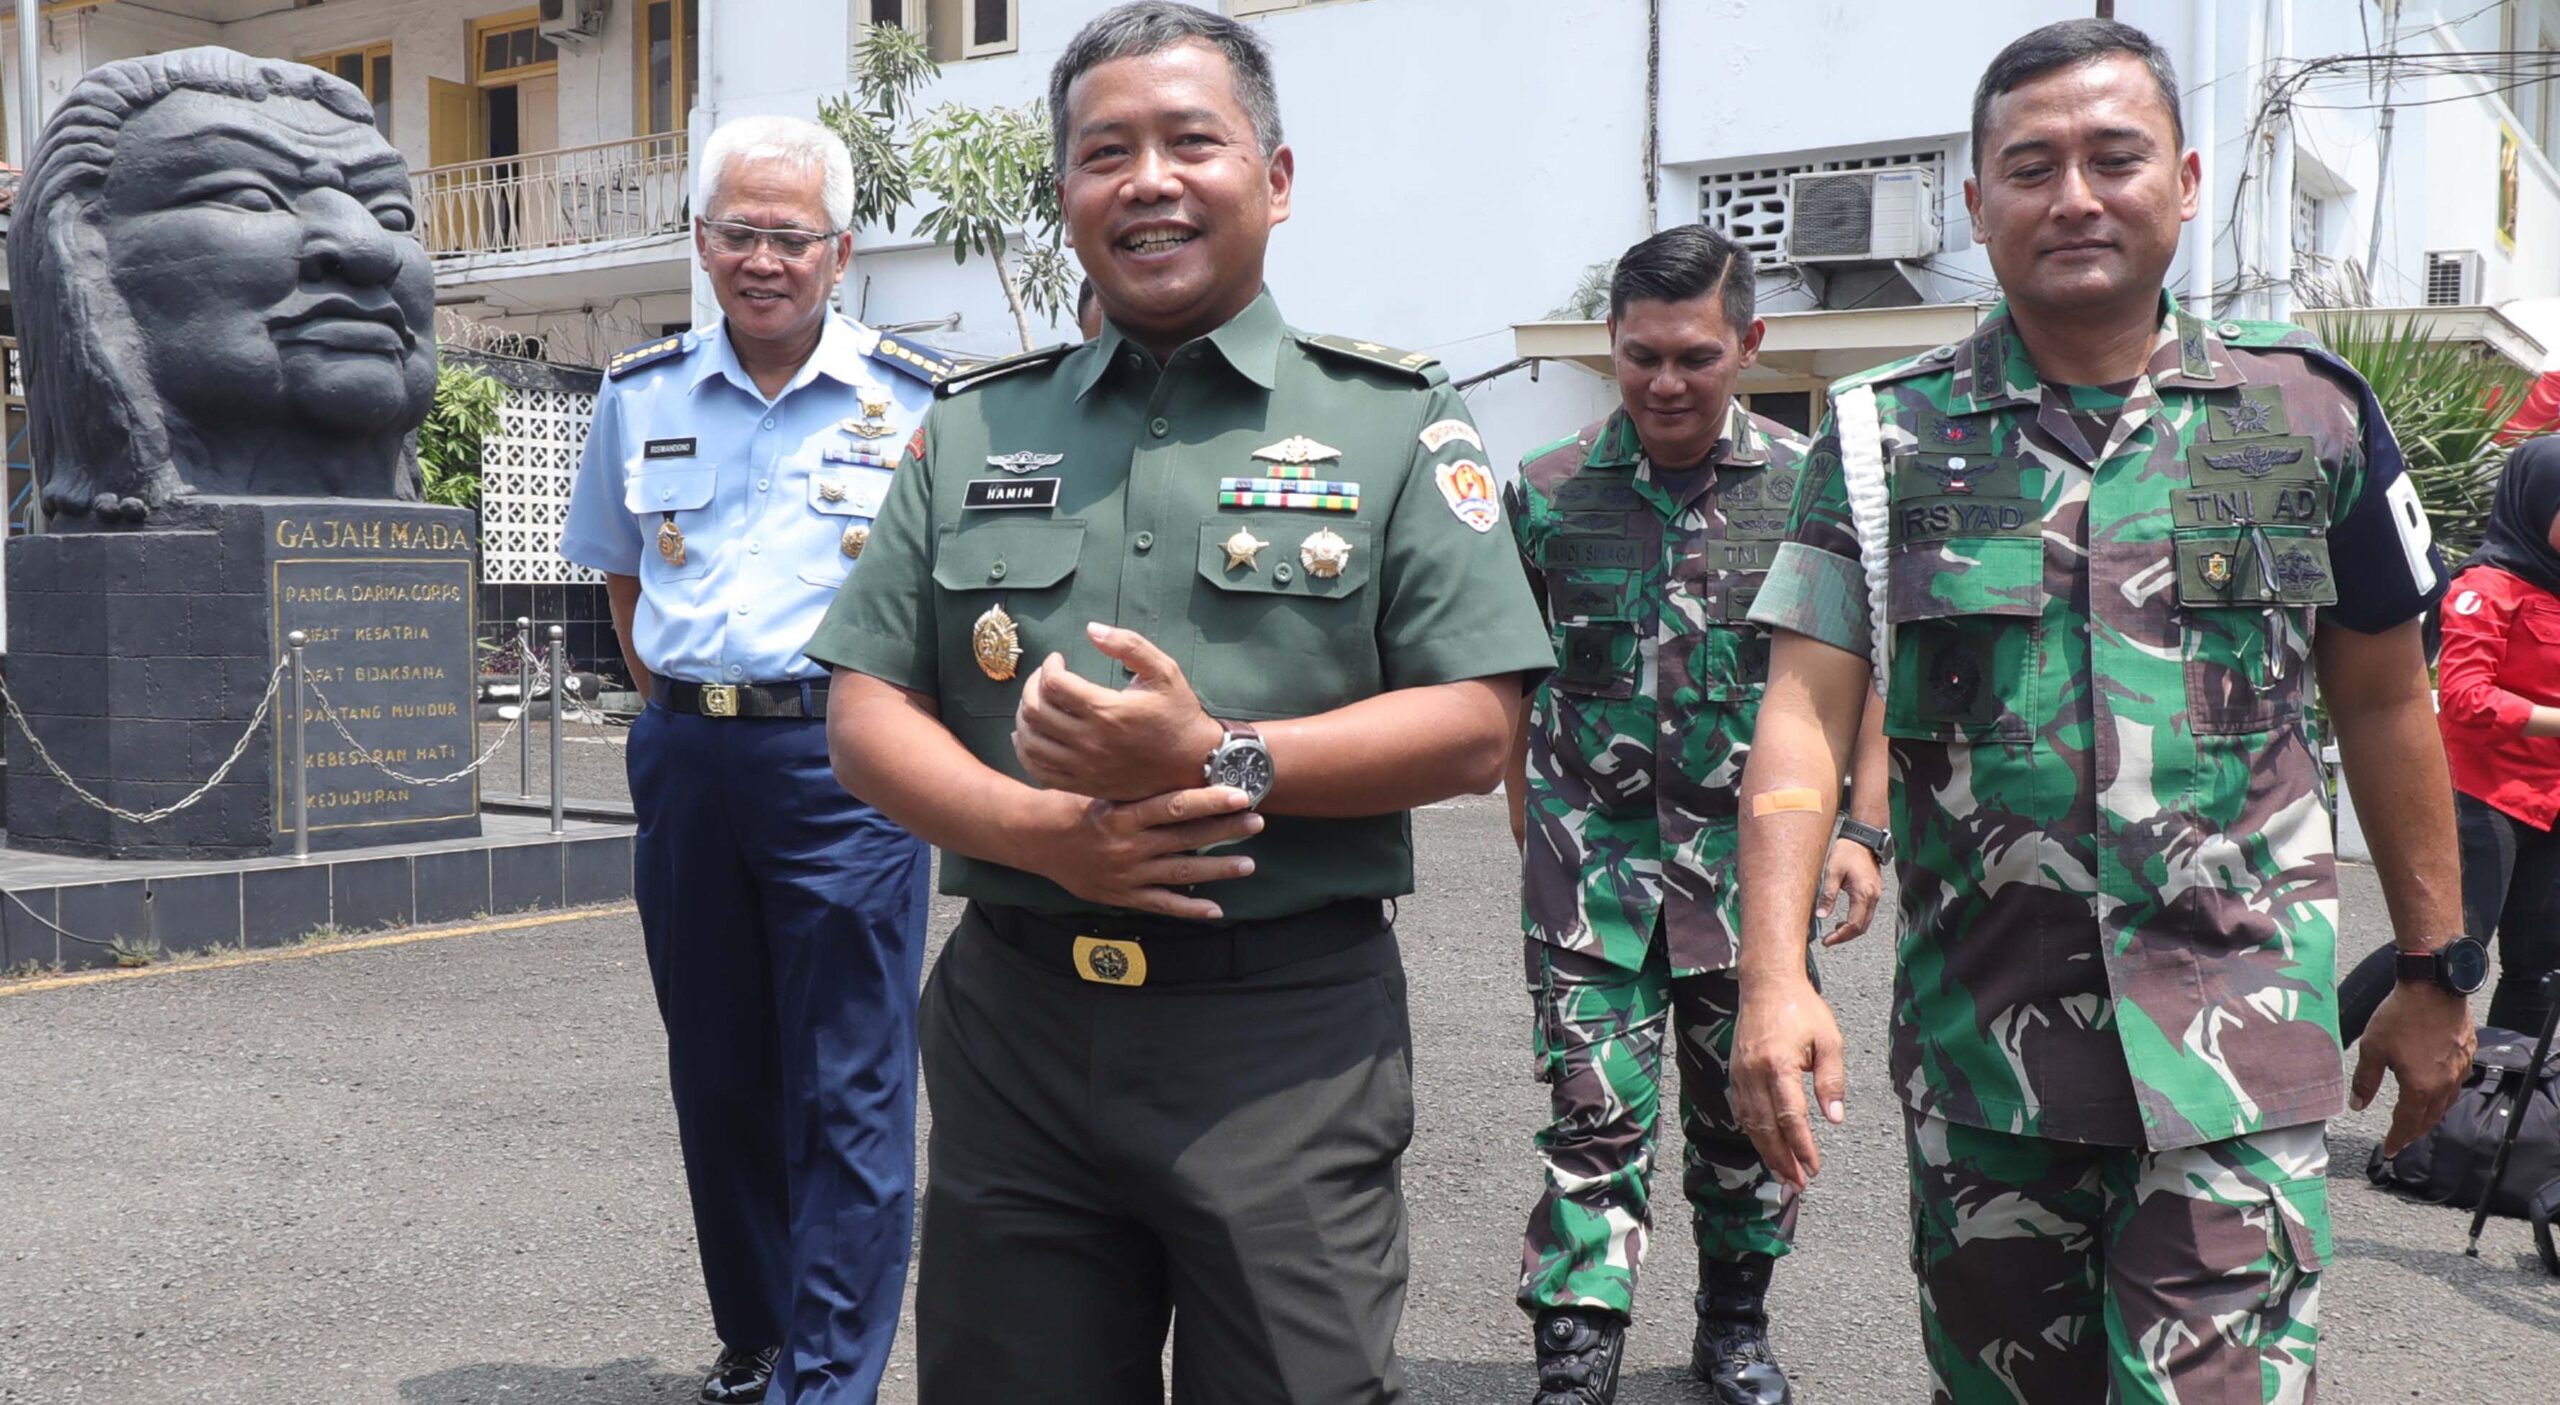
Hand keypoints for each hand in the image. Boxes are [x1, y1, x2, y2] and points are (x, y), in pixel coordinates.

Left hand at [1014, 624, 1223, 801]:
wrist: (1195, 764)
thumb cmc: (1179, 714)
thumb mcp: (1164, 671)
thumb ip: (1128, 644)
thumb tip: (1091, 629)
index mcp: (1107, 710)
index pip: (1053, 684)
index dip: (1048, 666)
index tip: (1057, 659)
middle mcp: (1090, 741)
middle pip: (1035, 711)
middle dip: (1031, 687)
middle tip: (1043, 678)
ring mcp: (1085, 766)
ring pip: (1031, 742)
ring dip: (1024, 718)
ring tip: (1035, 703)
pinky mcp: (1085, 784)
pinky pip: (1040, 771)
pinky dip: (1025, 752)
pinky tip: (1028, 737)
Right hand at [1026, 784, 1263, 920]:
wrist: (1035, 839)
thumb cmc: (1070, 805)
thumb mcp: (1100, 789)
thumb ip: (1135, 785)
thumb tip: (1173, 763)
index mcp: (1123, 815)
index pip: (1174, 806)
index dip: (1209, 801)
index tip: (1239, 795)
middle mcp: (1129, 846)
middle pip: (1186, 838)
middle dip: (1224, 831)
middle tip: (1258, 823)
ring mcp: (1128, 874)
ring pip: (1181, 872)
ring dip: (1217, 868)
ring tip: (1248, 864)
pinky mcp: (1123, 896)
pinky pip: (1161, 905)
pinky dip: (1189, 908)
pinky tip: (1215, 909)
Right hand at [1731, 973, 1847, 1189]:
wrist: (1766, 985)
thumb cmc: (1801, 1009)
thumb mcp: (1830, 1040)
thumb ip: (1832, 1080)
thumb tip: (1834, 1119)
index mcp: (1778, 1064)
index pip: (1790, 1117)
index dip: (1802, 1147)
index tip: (1813, 1167)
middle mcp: (1753, 1073)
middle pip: (1766, 1128)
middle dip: (1783, 1160)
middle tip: (1799, 1183)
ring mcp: (1740, 1074)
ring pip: (1751, 1124)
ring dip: (1767, 1152)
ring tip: (1784, 1174)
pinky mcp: (1735, 1074)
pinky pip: (1742, 1111)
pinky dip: (1754, 1134)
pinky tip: (1766, 1147)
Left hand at [1815, 837, 1881, 945]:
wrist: (1863, 839)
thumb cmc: (1848, 852)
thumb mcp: (1832, 873)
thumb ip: (1827, 895)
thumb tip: (1821, 915)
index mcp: (1863, 894)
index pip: (1853, 925)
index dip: (1840, 936)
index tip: (1827, 941)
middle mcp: (1873, 897)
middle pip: (1862, 927)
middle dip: (1845, 937)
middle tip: (1829, 941)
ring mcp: (1876, 895)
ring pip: (1866, 922)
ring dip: (1851, 930)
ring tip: (1835, 932)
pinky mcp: (1874, 892)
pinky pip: (1867, 913)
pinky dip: (1856, 921)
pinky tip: (1844, 921)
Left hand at [2353, 980, 2474, 1156]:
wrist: (2433, 988)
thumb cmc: (2400, 1016)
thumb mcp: (2372, 1049)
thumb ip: (2365, 1080)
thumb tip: (2357, 1105)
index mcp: (2421, 1087)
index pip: (2407, 1123)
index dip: (2397, 1139)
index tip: (2390, 1151)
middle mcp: (2445, 1084)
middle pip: (2430, 1118)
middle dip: (2414, 1132)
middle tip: (2403, 1140)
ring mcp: (2460, 1069)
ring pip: (2446, 1103)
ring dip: (2430, 1116)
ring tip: (2417, 1120)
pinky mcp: (2467, 1055)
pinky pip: (2456, 1084)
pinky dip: (2443, 1096)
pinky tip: (2436, 1091)